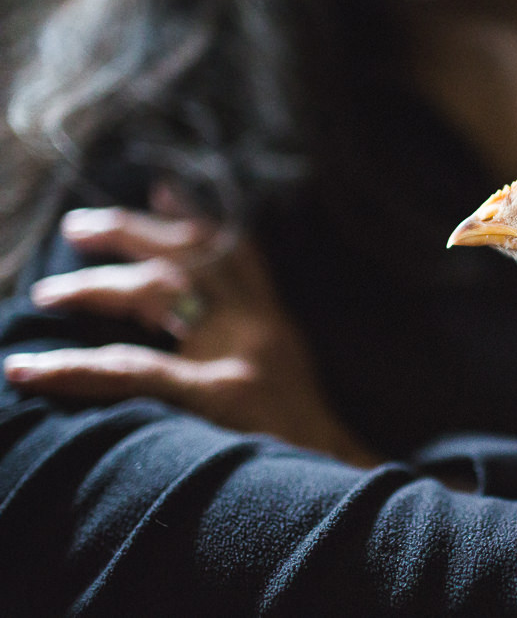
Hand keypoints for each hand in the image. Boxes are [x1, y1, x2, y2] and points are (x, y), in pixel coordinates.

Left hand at [3, 196, 382, 467]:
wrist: (338, 475)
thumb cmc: (306, 433)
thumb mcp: (290, 368)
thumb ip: (256, 333)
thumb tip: (205, 315)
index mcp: (273, 321)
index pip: (235, 251)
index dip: (196, 217)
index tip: (160, 189)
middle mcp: (256, 326)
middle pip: (191, 256)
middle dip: (132, 233)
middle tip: (77, 228)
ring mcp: (237, 356)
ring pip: (161, 291)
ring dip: (100, 285)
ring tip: (50, 292)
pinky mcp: (218, 396)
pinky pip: (133, 372)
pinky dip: (75, 369)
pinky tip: (29, 370)